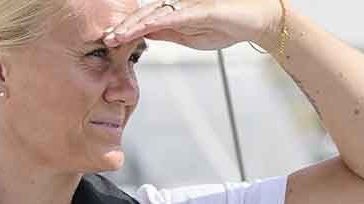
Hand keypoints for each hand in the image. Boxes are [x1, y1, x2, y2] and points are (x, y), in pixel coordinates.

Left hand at [103, 0, 284, 50]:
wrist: (257, 21)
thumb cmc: (228, 26)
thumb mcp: (191, 37)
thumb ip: (169, 34)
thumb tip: (148, 35)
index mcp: (176, 12)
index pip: (147, 20)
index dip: (128, 28)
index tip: (111, 39)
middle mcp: (179, 5)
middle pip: (145, 14)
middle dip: (124, 26)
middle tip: (106, 37)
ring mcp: (188, 5)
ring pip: (154, 14)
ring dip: (133, 25)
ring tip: (117, 36)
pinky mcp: (200, 9)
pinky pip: (173, 16)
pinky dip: (156, 23)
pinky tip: (143, 30)